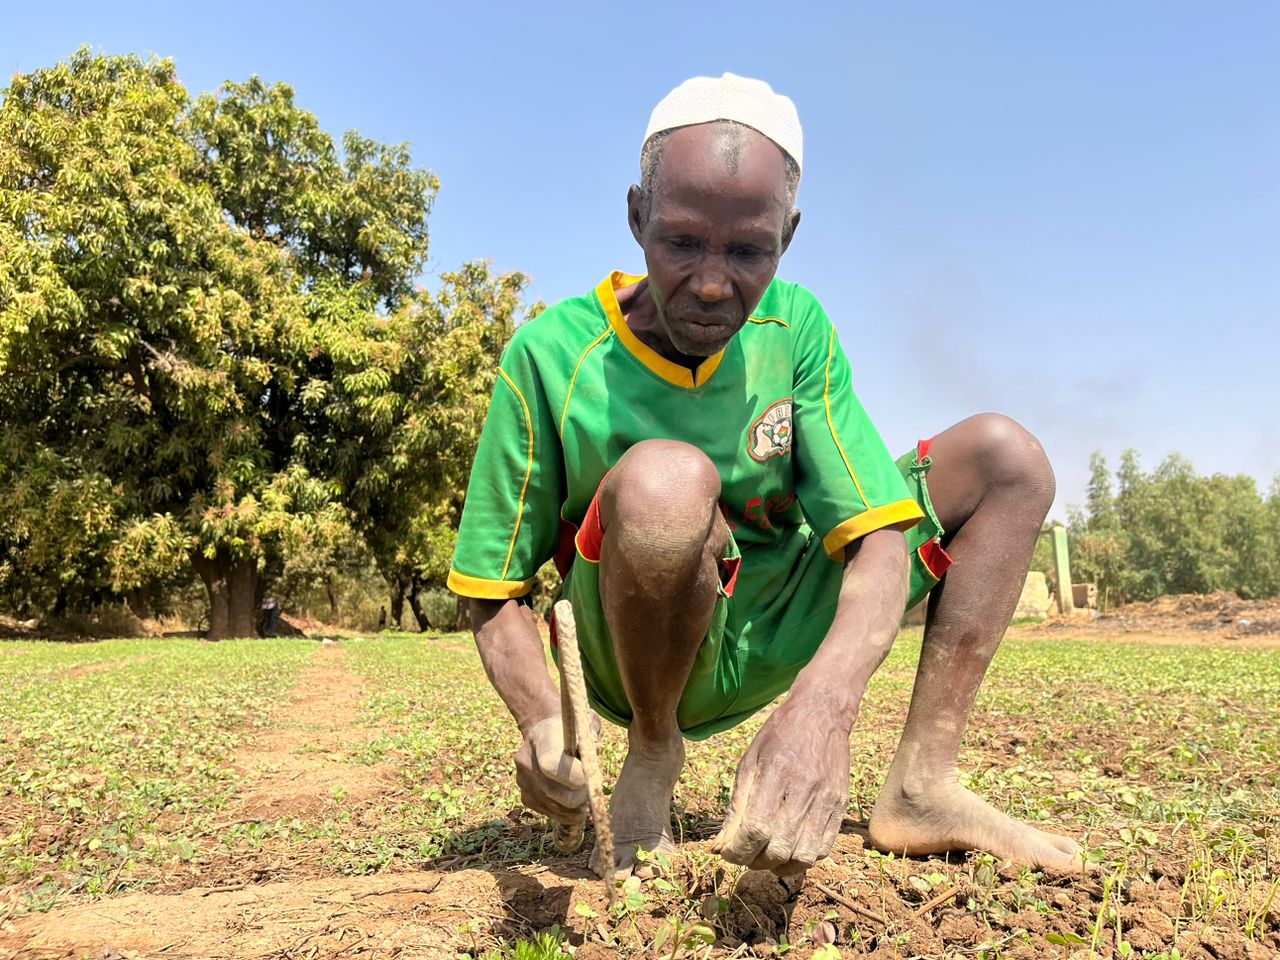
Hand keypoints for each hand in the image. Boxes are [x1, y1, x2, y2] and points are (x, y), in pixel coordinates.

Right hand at [513, 715, 592, 821]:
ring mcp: (522, 781)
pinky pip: (551, 813)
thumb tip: (591, 770)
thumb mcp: (585, 726)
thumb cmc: (573, 729)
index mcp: (542, 737)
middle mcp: (526, 760)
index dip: (575, 777)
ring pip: (556, 807)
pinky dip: (568, 811)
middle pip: (555, 792)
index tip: (591, 775)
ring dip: (576, 806)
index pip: (551, 765)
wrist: (547, 731)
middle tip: (591, 786)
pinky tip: (574, 798)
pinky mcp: (526, 797)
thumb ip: (591, 743)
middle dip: (580, 795)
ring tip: (584, 791)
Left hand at [711, 692, 851, 874]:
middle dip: (754, 861)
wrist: (821, 714)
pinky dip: (803, 858)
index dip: (737, 851)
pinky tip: (789, 849)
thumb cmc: (778, 736)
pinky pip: (824, 849)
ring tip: (766, 856)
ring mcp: (826, 801)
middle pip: (778, 849)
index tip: (727, 852)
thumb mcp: (748, 761)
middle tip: (744, 854)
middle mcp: (804, 790)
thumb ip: (736, 806)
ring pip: (803, 857)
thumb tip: (719, 846)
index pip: (755, 830)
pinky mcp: (840, 807)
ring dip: (779, 865)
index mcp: (776, 774)